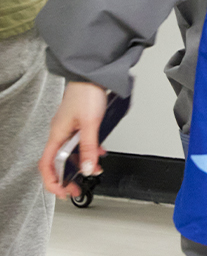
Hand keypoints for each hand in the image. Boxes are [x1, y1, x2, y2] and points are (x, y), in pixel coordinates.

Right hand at [39, 82, 107, 197]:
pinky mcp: (78, 123)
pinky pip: (79, 142)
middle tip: (79, 187)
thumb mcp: (91, 124)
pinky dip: (88, 150)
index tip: (64, 192)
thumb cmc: (87, 94)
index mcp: (56, 135)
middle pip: (58, 162)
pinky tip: (98, 152)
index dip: (53, 182)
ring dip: (81, 163)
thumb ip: (89, 148)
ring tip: (93, 170)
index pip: (47, 166)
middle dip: (68, 177)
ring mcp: (68, 128)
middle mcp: (59, 133)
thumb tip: (88, 168)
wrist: (92, 75)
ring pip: (70, 153)